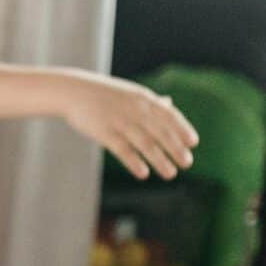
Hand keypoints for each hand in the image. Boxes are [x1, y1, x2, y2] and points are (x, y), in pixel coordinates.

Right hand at [66, 77, 197, 179]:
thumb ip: (150, 102)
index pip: (169, 115)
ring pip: (145, 143)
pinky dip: (134, 162)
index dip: (182, 129)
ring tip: (170, 174)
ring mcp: (120, 121)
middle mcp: (135, 110)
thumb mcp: (129, 94)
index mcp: (143, 99)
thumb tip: (169, 104)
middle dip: (176, 148)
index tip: (193, 143)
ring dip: (160, 159)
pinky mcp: (103, 132)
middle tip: (187, 163)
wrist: (72, 91)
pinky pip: (122, 149)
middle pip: (160, 131)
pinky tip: (143, 174)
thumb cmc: (103, 94)